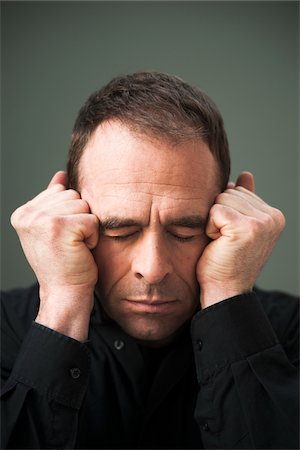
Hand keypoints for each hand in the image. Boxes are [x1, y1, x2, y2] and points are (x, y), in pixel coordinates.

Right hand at [10, 171, 98, 340]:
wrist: (65, 294)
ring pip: (84, 206)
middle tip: (69, 244)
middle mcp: (28, 215)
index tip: (60, 239)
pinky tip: (80, 251)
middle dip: (79, 219)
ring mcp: (41, 220)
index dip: (70, 215)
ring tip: (74, 247)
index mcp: (23, 213)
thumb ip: (54, 201)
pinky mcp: (60, 227)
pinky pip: (92, 219)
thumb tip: (61, 174)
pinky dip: (92, 237)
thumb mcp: (52, 229)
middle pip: (73, 196)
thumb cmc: (63, 263)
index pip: (61, 192)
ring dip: (86, 228)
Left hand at [196, 172, 285, 308]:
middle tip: (225, 241)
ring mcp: (262, 222)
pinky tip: (218, 244)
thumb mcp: (237, 226)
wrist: (223, 291)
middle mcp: (273, 217)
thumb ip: (244, 200)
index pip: (238, 191)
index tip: (232, 237)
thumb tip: (245, 175)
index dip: (225, 212)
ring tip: (222, 242)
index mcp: (273, 215)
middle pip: (229, 192)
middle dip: (218, 215)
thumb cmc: (225, 260)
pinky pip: (215, 210)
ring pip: (221, 199)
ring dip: (213, 221)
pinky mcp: (246, 227)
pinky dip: (209, 227)